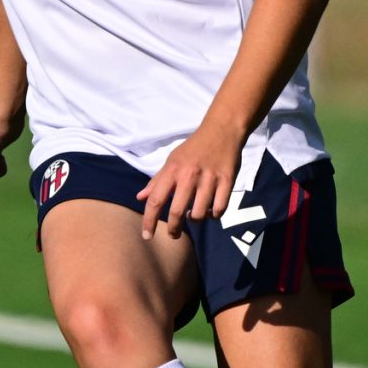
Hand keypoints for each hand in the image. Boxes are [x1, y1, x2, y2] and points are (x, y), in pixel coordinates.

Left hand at [136, 121, 243, 240]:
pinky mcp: (227, 181)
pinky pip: (219, 209)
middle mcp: (189, 175)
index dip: (149, 221)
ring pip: (199, 214)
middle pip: (177, 212)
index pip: (156, 200)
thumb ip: (157, 181)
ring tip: (193, 214)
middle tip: (173, 234)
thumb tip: (140, 198)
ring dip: (195, 219)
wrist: (221, 131)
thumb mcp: (172, 160)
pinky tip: (210, 211)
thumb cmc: (193, 148)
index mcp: (173, 170)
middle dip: (173, 229)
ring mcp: (209, 179)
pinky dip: (213, 215)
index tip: (147, 236)